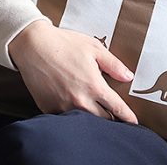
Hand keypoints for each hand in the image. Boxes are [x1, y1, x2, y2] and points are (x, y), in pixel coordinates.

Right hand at [8, 20, 137, 123]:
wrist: (33, 46)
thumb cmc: (63, 44)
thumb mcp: (94, 48)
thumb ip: (113, 64)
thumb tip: (128, 77)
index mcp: (93, 85)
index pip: (116, 108)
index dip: (128, 117)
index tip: (134, 122)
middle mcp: (79, 100)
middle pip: (103, 120)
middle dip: (112, 120)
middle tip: (117, 117)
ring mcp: (63, 107)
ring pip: (85, 122)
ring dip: (94, 120)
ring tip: (99, 115)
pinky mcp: (49, 109)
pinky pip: (65, 120)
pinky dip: (74, 118)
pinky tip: (76, 110)